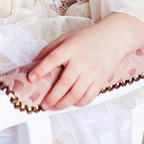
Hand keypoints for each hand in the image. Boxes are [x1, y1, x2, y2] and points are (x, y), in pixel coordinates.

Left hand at [28, 13, 143, 110]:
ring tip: (54, 106)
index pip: (53, 59)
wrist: (112, 38)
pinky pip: (88, 97)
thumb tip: (34, 61)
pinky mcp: (100, 80)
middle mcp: (81, 61)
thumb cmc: (88, 37)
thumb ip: (50, 48)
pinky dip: (78, 103)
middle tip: (44, 104)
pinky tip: (71, 103)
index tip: (31, 78)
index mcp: (70, 48)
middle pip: (64, 83)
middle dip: (52, 96)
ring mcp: (92, 72)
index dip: (41, 70)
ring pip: (76, 94)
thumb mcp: (66, 37)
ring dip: (63, 103)